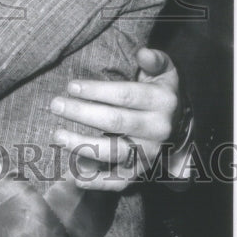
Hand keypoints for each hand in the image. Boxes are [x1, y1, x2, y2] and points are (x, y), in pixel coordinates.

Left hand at [50, 47, 180, 190]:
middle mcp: (157, 130)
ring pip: (113, 152)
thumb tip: (142, 53)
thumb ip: (156, 60)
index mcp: (161, 102)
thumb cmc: (162, 93)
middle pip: (115, 122)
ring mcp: (149, 154)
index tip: (71, 86)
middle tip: (56, 105)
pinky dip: (97, 182)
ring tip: (58, 135)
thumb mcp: (166, 71)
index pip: (125, 96)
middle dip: (82, 113)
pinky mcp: (142, 172)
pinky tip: (75, 176)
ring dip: (83, 145)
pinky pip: (119, 181)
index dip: (97, 91)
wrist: (181, 126)